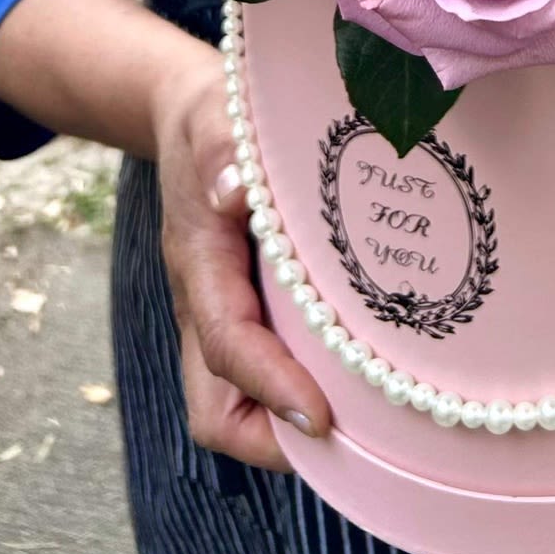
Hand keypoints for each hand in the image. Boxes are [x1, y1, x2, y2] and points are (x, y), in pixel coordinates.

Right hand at [153, 54, 332, 468]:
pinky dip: (300, 391)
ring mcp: (221, 314)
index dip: (273, 385)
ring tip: (369, 424)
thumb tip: (234, 189)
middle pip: (217, 408)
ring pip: (237, 402)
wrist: (185, 113)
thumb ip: (219, 147)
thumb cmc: (209, 115)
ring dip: (289, 425)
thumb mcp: (213, 115)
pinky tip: (364, 375)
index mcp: (199, 263)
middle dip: (274, 440)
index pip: (229, 345)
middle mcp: (204, 304)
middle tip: (355, 440)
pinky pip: (262, 374)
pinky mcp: (245, 311)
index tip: (322, 415)